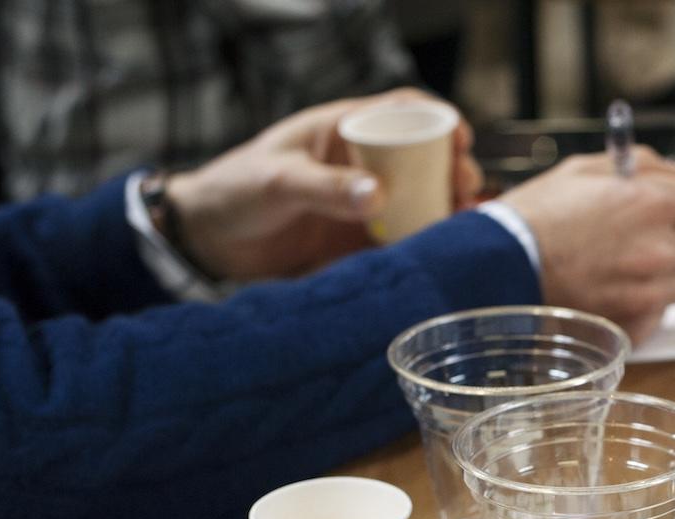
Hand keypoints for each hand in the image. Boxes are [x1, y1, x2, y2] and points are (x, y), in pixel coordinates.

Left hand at [166, 88, 483, 281]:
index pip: (402, 110)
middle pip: (425, 157)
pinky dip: (429, 241)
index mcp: (341, 130)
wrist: (209, 242)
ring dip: (448, 208)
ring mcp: (365, 202)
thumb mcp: (278, 181)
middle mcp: (362, 163)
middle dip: (455, 170)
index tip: (461, 139)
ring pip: (422, 198)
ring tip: (465, 224)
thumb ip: (326, 188)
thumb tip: (380, 196)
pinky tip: (445, 251)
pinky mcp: (362, 240)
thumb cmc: (235, 191)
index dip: (439, 118)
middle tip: (465, 192)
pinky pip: (406, 236)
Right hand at [496, 148, 674, 342]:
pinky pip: (663, 312)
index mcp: (651, 204)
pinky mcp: (633, 324)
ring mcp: (647, 294)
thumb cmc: (536, 215)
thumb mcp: (586, 169)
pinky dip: (649, 302)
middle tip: (649, 231)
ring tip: (628, 262)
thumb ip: (644, 166)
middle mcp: (658, 251)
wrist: (496, 267)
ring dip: (670, 271)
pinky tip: (617, 288)